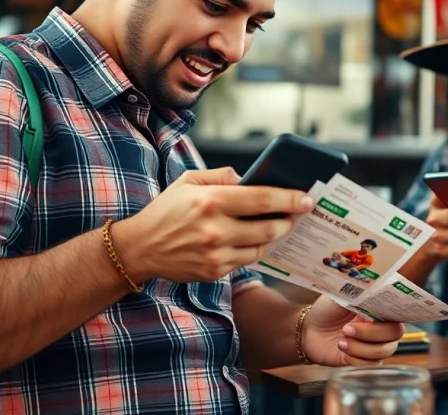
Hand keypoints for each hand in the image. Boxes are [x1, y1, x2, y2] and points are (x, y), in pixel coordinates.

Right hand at [115, 167, 313, 283]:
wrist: (140, 248)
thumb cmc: (167, 210)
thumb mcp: (189, 181)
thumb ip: (221, 176)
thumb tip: (249, 177)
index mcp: (212, 201)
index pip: (262, 199)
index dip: (290, 199)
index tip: (307, 198)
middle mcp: (216, 229)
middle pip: (269, 227)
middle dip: (289, 220)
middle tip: (298, 214)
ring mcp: (216, 254)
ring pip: (261, 246)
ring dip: (274, 236)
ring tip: (279, 225)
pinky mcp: (215, 271)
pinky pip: (247, 260)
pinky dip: (255, 249)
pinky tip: (256, 239)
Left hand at [302, 296, 402, 365]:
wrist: (306, 331)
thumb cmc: (325, 310)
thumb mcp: (340, 295)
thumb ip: (358, 292)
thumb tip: (371, 285)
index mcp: (378, 308)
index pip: (398, 312)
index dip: (394, 315)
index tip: (375, 315)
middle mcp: (380, 326)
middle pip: (395, 333)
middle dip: (372, 333)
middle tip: (347, 329)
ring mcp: (372, 344)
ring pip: (385, 351)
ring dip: (362, 348)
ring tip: (342, 341)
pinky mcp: (362, 360)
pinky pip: (371, 365)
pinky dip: (357, 359)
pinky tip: (343, 351)